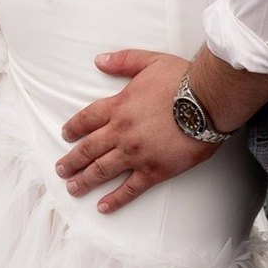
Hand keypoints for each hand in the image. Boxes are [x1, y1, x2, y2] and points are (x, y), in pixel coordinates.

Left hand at [57, 50, 209, 210]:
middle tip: (61, 169)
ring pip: (102, 170)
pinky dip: (114, 199)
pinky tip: (103, 206)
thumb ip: (123, 61)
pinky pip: (129, 189)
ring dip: (84, 181)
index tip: (65, 136)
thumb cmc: (182, 80)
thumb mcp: (149, 61)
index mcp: (118, 106)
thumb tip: (100, 61)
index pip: (86, 119)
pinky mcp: (154, 171)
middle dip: (71, 161)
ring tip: (73, 188)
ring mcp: (135, 154)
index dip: (73, 128)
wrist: (207, 102)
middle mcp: (121, 132)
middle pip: (88, 149)